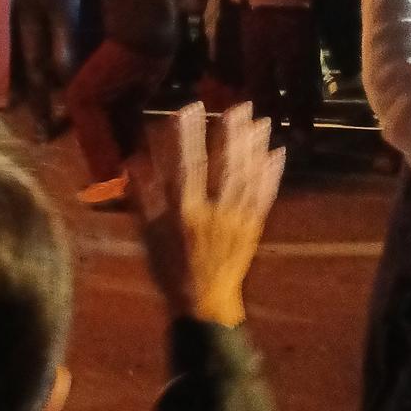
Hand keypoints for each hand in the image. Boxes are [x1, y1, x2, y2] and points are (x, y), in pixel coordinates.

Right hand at [129, 103, 283, 328]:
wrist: (205, 304)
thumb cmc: (169, 267)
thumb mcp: (146, 234)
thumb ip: (142, 197)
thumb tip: (133, 160)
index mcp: (184, 213)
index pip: (186, 166)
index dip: (187, 136)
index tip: (189, 107)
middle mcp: (214, 213)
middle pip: (225, 167)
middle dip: (232, 135)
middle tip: (239, 106)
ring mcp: (238, 220)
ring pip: (248, 178)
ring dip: (255, 148)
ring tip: (261, 121)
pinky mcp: (254, 228)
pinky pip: (264, 197)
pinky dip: (272, 174)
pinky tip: (277, 153)